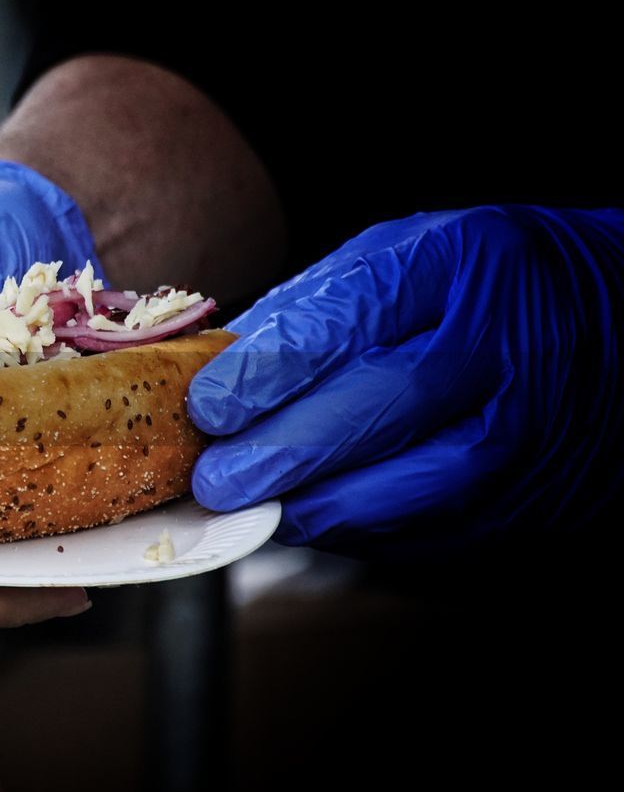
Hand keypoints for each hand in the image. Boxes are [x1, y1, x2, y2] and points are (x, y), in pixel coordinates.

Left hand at [187, 206, 622, 557]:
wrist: (601, 323)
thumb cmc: (473, 288)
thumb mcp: (400, 258)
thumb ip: (314, 310)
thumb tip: (220, 376)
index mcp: (458, 262)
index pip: (351, 318)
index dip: (271, 370)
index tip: (208, 406)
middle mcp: (502, 344)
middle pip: (383, 406)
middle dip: (286, 452)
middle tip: (217, 482)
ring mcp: (529, 427)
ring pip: (415, 486)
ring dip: (321, 507)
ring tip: (256, 511)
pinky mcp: (537, 497)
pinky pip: (439, 530)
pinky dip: (366, 533)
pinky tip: (320, 520)